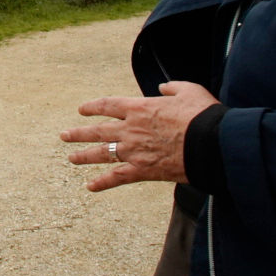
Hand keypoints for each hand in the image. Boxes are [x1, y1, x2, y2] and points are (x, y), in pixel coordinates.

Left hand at [60, 81, 218, 191]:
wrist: (211, 143)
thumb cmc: (202, 115)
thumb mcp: (189, 90)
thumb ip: (172, 87)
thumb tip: (163, 87)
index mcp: (139, 108)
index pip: (108, 105)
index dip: (93, 107)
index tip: (82, 109)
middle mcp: (131, 129)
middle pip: (98, 130)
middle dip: (79, 133)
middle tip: (64, 135)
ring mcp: (134, 151)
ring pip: (102, 153)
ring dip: (84, 156)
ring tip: (71, 158)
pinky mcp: (143, 170)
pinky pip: (117, 178)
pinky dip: (102, 183)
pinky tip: (90, 187)